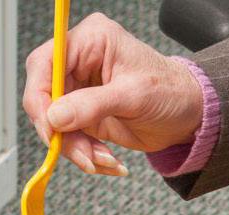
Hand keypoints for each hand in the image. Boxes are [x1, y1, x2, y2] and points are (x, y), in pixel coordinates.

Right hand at [22, 13, 205, 174]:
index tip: (50, 128)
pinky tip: (106, 160)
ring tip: (102, 160)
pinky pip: (68, 137)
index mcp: (91, 41)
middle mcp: (80, 61)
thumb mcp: (134, 96)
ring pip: (54, 123)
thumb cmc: (170, 91)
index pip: (45, 64)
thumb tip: (55, 117)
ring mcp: (79, 89)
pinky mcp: (82, 113)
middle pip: (44, 97)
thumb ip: (92, 105)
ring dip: (74, 148)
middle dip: (60, 132)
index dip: (40, 97)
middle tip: (81, 153)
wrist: (188, 113)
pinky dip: (83, 154)